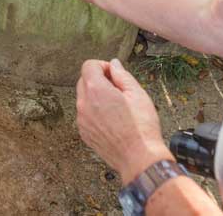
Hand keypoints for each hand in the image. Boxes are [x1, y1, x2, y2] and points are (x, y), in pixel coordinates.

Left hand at [76, 58, 173, 184]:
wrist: (138, 158)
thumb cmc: (141, 127)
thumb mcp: (137, 94)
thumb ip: (122, 75)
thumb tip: (113, 64)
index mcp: (96, 90)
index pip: (88, 65)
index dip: (102, 66)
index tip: (114, 74)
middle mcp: (83, 104)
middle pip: (84, 80)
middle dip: (98, 80)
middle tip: (118, 90)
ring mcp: (82, 120)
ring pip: (84, 98)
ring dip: (96, 96)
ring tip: (117, 107)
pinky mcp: (84, 133)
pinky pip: (85, 114)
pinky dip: (95, 112)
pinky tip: (112, 120)